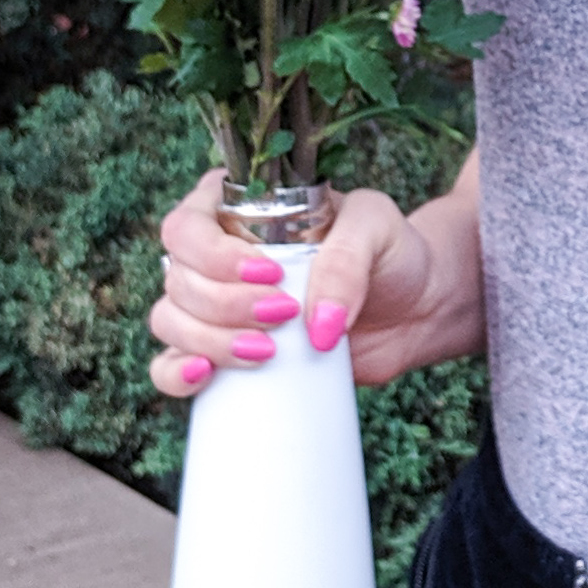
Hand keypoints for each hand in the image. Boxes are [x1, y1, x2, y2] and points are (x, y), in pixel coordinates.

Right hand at [147, 169, 477, 396]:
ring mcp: (218, 307)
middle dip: (223, 304)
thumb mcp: (378, 229)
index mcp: (238, 210)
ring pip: (170, 321)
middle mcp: (216, 256)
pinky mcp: (227, 354)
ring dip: (209, 340)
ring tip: (267, 351)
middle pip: (178, 279)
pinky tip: (205, 377)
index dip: (215, 256)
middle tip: (282, 315)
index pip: (186, 226)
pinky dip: (177, 375)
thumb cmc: (391, 253)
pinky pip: (172, 367)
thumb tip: (315, 326)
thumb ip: (346, 259)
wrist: (416, 309)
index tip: (271, 275)